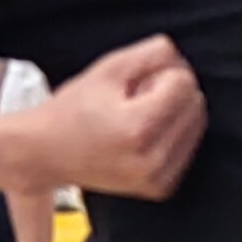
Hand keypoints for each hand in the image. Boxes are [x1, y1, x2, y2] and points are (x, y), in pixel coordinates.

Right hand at [21, 38, 204, 200]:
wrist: (44, 154)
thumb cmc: (71, 111)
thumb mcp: (108, 69)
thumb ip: (153, 53)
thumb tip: (182, 62)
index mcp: (139, 129)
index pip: (184, 83)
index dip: (158, 74)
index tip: (132, 85)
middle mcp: (152, 161)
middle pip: (195, 105)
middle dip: (170, 93)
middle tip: (133, 100)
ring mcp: (156, 179)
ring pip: (196, 126)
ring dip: (172, 114)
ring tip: (135, 118)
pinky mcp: (160, 188)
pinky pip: (187, 149)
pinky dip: (170, 136)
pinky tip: (141, 137)